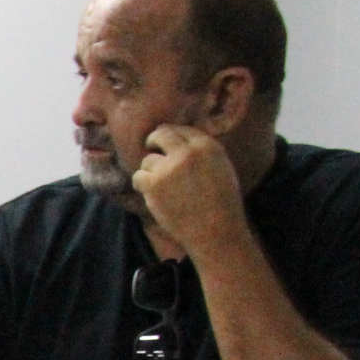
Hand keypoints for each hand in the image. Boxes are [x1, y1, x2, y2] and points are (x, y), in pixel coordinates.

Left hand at [133, 123, 247, 256]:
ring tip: (165, 188)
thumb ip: (202, 152)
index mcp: (209, 145)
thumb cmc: (221, 203)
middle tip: (150, 148)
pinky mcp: (154, 184)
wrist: (215, 230)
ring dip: (151, 172)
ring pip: (148, 160)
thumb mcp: (221, 167)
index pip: (183, 129)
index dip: (171, 135)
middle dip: (153, 140)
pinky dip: (142, 185)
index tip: (165, 143)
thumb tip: (180, 142)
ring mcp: (169, 167)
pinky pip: (138, 177)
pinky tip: (152, 194)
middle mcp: (188, 152)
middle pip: (161, 134)